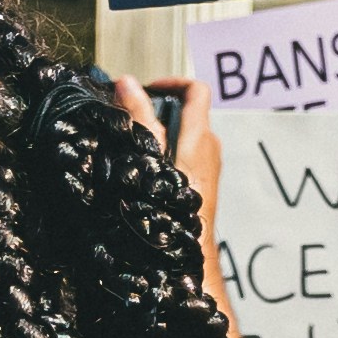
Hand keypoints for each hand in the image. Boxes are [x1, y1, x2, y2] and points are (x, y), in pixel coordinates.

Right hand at [119, 73, 228, 240]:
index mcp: (199, 137)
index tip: (146, 89)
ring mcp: (209, 167)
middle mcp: (210, 148)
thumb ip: (139, 118)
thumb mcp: (149, 157)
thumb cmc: (171, 209)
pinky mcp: (203, 183)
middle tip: (131, 121)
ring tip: (134, 147)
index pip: (196, 91)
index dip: (172, 82)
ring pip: (184, 136)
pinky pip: (186, 155)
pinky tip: (145, 171)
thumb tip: (127, 83)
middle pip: (187, 113)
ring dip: (160, 134)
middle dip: (158, 111)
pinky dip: (167, 152)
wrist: (189, 255)